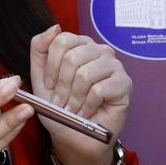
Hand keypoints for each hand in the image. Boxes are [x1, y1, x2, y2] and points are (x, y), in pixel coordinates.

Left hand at [28, 25, 130, 164]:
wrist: (74, 137)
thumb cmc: (60, 108)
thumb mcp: (41, 78)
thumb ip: (40, 50)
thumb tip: (54, 27)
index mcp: (80, 45)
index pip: (61, 40)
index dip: (51, 66)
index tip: (48, 86)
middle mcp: (99, 51)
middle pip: (72, 57)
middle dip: (61, 86)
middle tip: (61, 103)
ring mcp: (114, 66)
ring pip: (85, 74)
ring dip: (74, 98)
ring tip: (73, 109)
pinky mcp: (124, 84)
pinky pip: (99, 90)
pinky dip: (87, 106)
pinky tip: (87, 113)